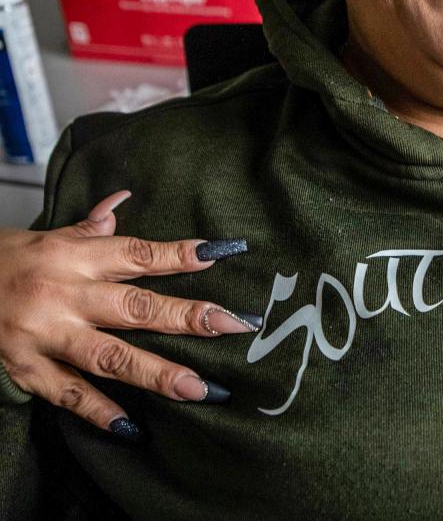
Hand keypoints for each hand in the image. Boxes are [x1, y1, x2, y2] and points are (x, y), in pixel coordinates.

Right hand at [0, 191, 257, 440]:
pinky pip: (67, 393)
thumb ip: (91, 229)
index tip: (222, 254)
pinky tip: (131, 427)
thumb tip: (125, 201)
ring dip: (156, 373)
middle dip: (188, 317)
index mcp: (75, 257)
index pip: (139, 255)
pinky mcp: (25, 368)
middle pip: (136, 307)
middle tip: (233, 325)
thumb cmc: (5, 260)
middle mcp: (64, 295)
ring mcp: (45, 335)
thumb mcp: (48, 236)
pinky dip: (97, 410)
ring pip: (110, 356)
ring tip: (197, 389)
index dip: (181, 255)